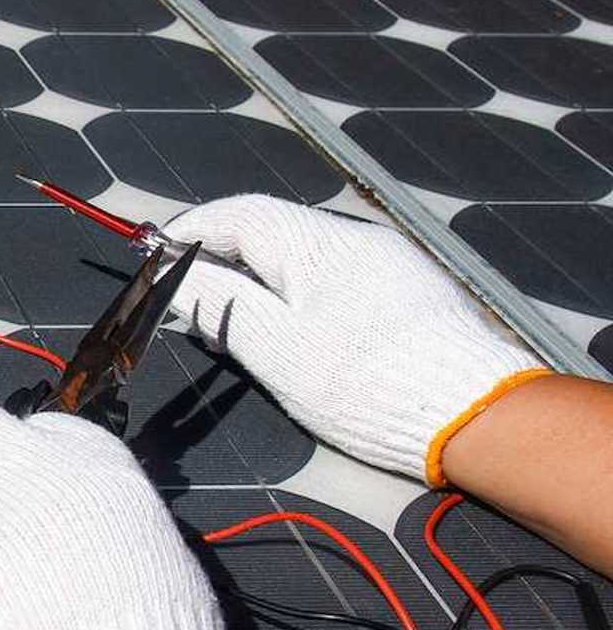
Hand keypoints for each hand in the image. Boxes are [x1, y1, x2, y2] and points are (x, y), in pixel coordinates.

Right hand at [164, 194, 547, 485]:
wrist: (474, 415)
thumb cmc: (361, 382)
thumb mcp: (275, 348)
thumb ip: (221, 303)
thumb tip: (177, 274)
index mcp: (317, 242)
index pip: (238, 214)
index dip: (191, 230)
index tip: (155, 253)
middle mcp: (355, 237)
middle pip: (272, 230)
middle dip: (223, 254)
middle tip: (189, 294)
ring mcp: (389, 261)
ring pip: (305, 254)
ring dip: (262, 275)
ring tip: (236, 317)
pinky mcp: (410, 290)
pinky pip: (337, 274)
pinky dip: (300, 291)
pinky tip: (295, 328)